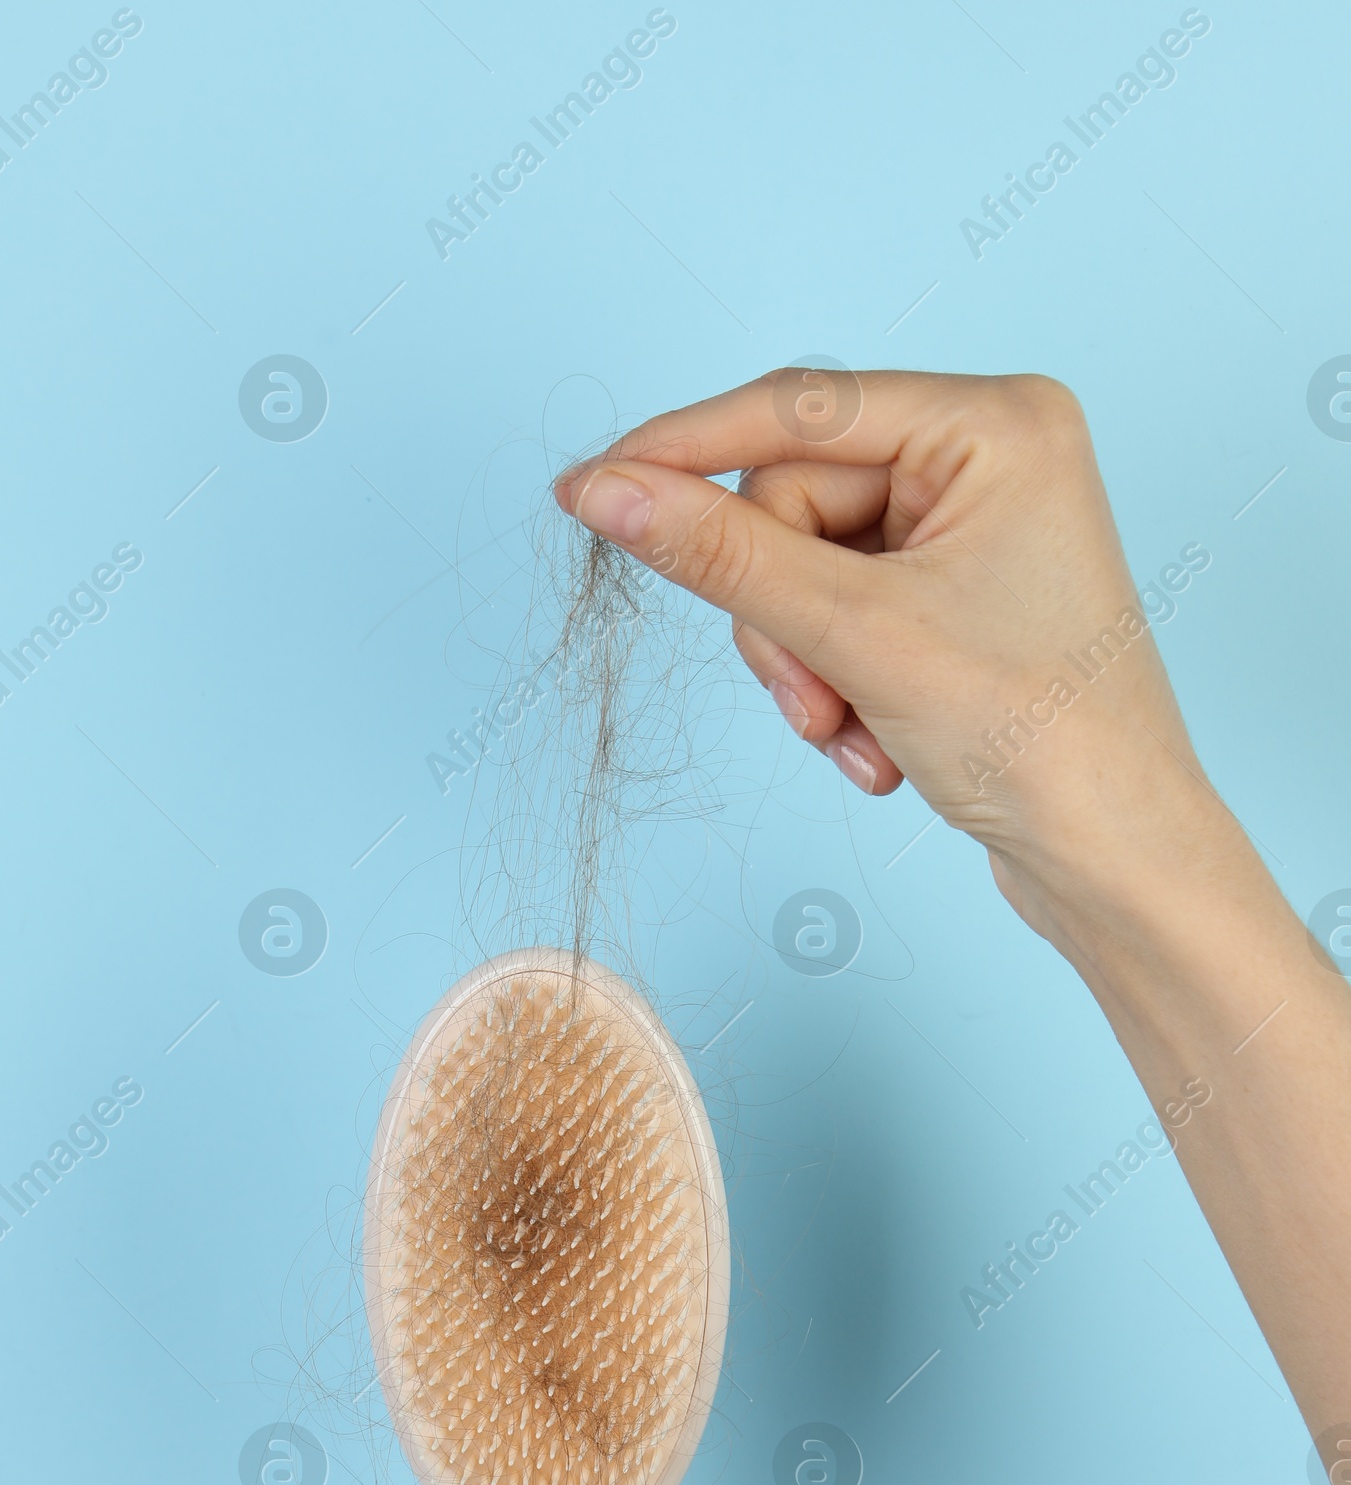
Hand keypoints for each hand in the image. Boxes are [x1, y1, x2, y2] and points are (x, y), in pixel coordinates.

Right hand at [554, 367, 1242, 946]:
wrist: (1113, 861)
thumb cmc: (1039, 738)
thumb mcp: (858, 635)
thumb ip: (723, 557)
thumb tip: (606, 492)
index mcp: (995, 422)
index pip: (795, 410)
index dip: (682, 453)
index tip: (583, 488)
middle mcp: (988, 456)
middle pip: (791, 503)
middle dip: (781, 616)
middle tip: (810, 700)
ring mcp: (970, 530)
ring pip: (802, 571)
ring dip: (806, 668)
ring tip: (852, 735)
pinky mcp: (953, 598)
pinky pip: (837, 616)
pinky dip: (838, 687)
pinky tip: (879, 747)